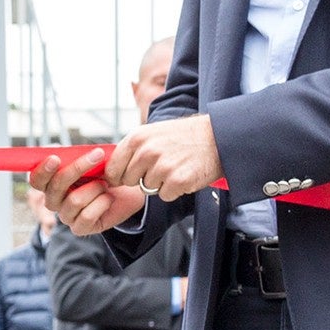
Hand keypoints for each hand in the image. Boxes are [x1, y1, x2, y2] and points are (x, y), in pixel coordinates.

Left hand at [103, 114, 224, 203]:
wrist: (219, 137)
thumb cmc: (185, 136)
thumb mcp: (153, 133)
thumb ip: (132, 149)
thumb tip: (110, 170)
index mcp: (137, 138)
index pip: (113, 168)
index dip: (118, 176)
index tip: (127, 176)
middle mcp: (147, 151)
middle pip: (129, 181)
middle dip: (142, 178)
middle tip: (162, 165)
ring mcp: (162, 167)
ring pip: (148, 188)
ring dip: (160, 183)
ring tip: (176, 166)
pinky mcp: (178, 180)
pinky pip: (165, 195)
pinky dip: (175, 190)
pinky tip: (185, 174)